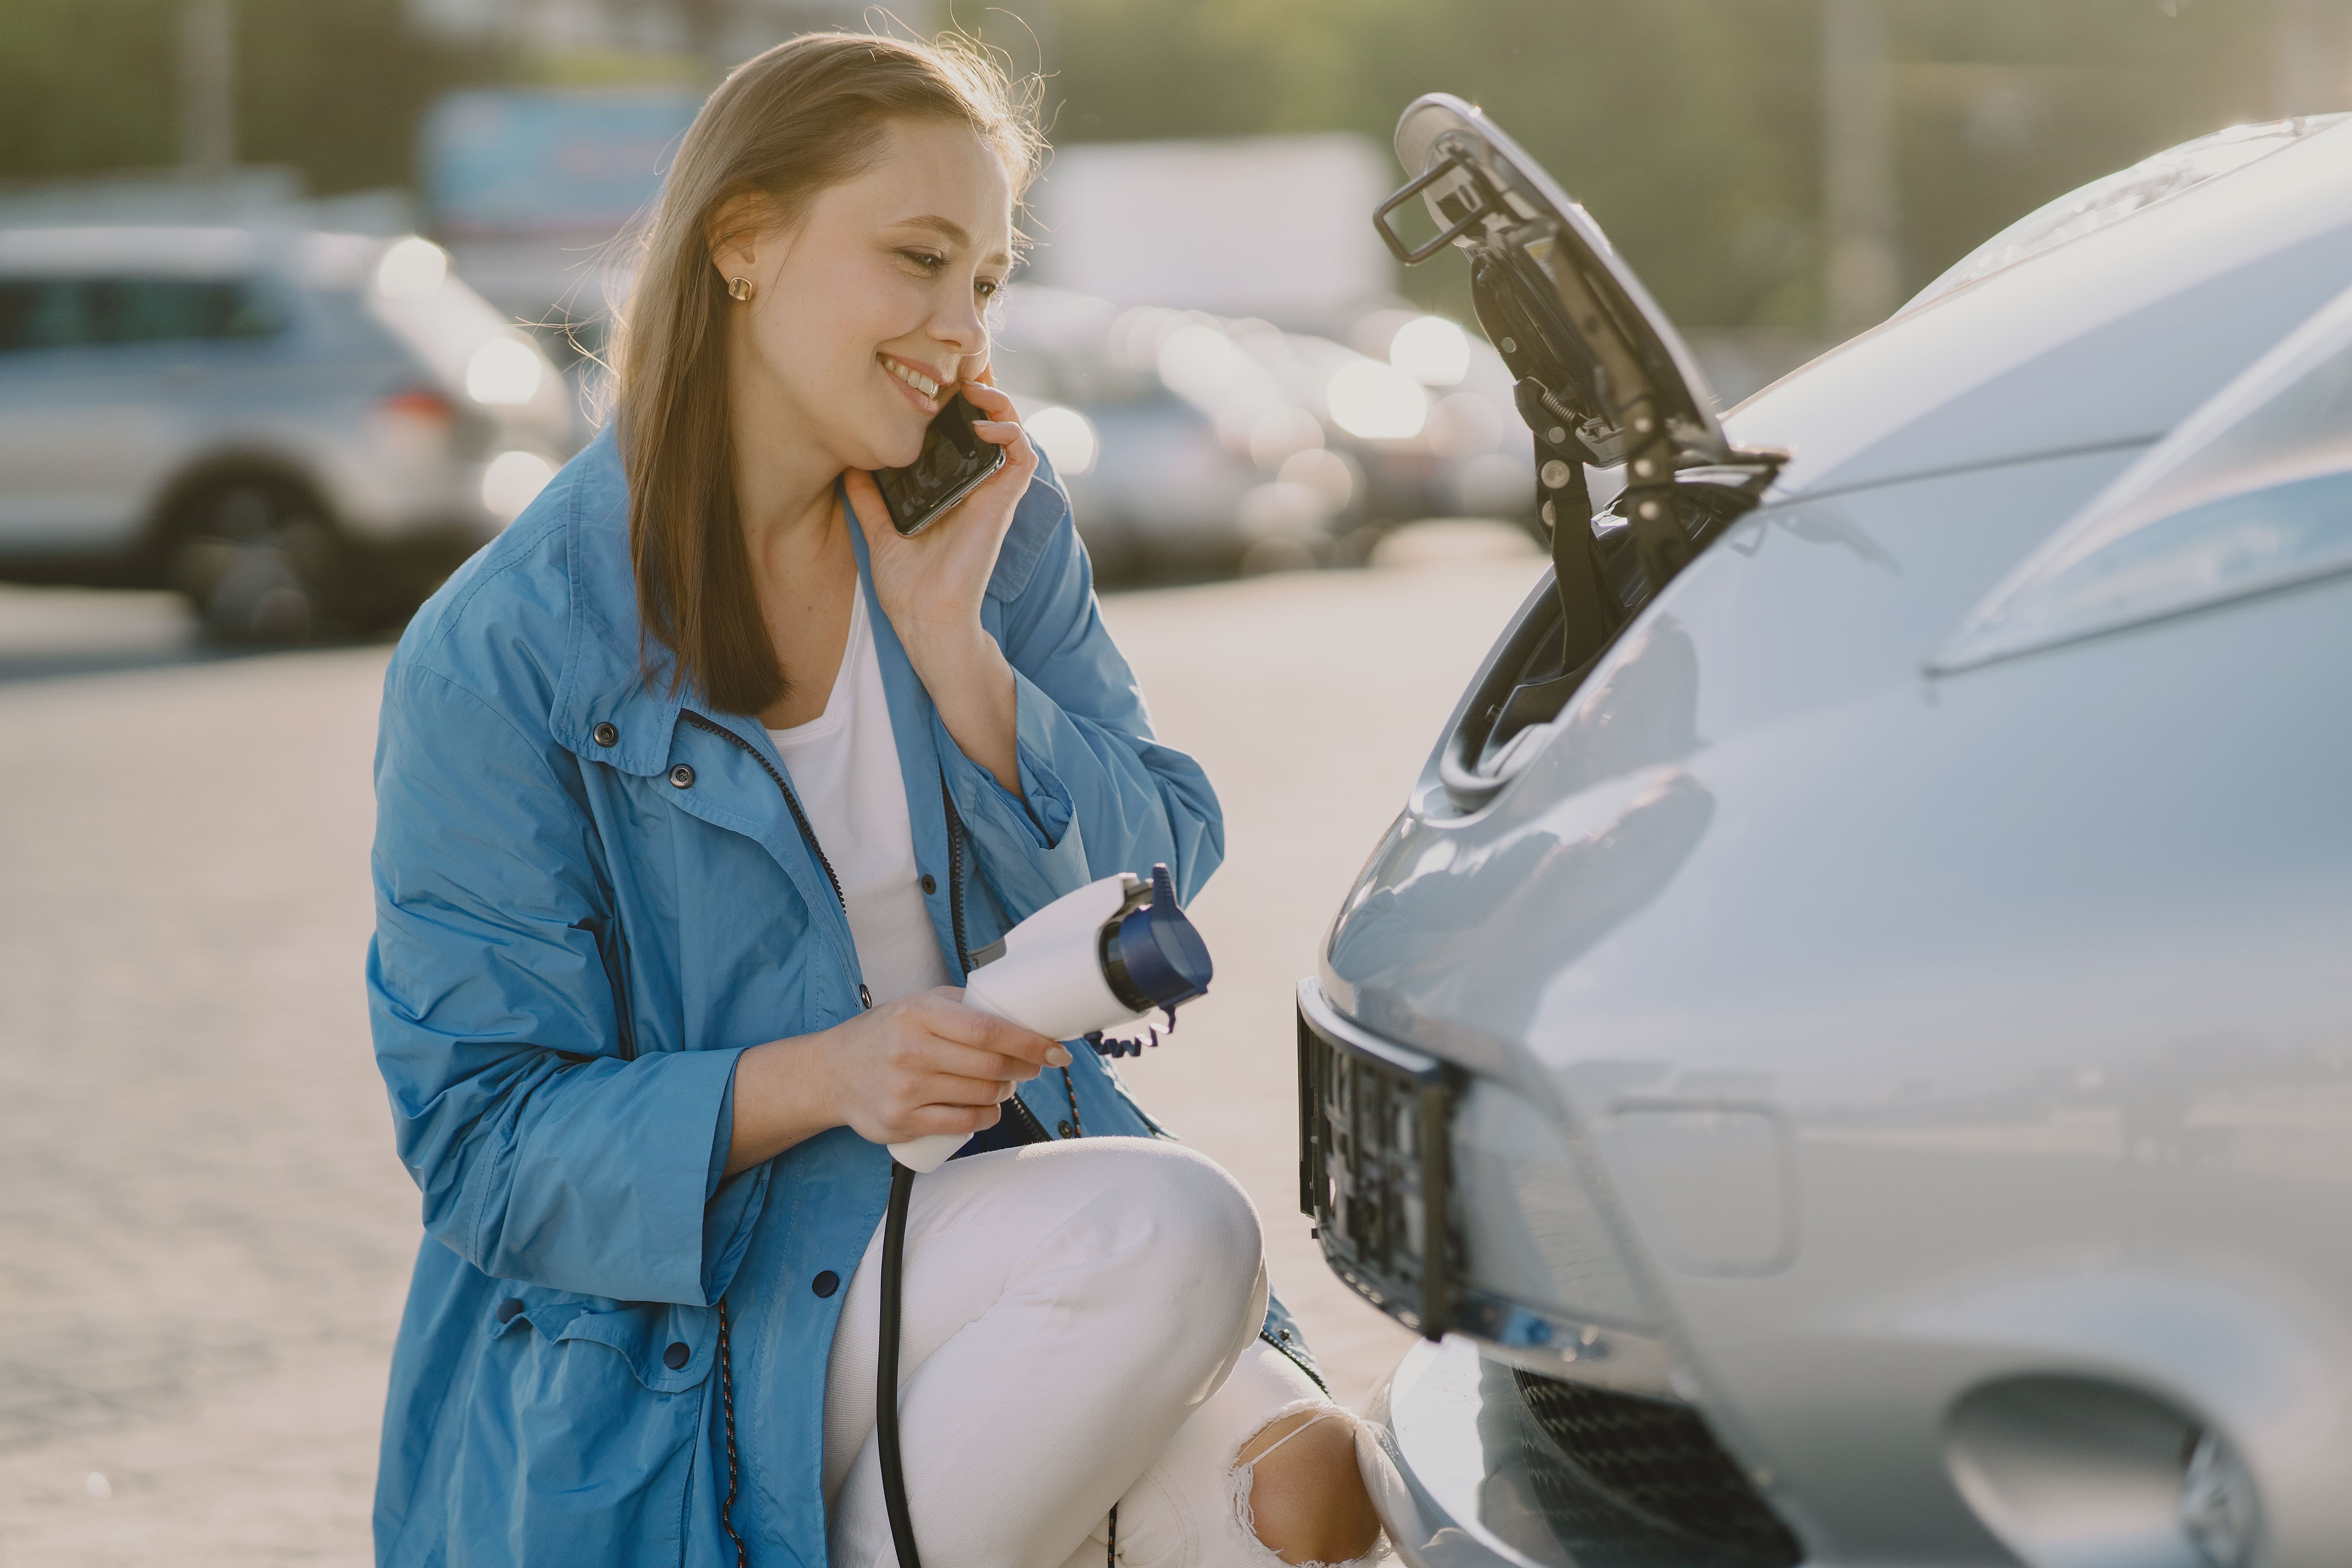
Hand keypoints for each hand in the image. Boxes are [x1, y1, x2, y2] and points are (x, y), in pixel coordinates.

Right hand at [725, 989, 1069, 1173]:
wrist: (831, 1072)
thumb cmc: (885, 1034)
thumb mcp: (917, 1005)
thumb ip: (962, 1006)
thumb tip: (1019, 1012)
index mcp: (919, 1014)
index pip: (989, 1029)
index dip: (1030, 1041)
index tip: (1055, 1049)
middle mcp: (910, 1050)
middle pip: (991, 1065)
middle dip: (1024, 1068)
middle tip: (1032, 1066)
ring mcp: (905, 1090)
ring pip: (981, 1096)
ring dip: (1005, 1092)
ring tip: (1003, 1083)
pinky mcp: (901, 1122)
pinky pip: (963, 1124)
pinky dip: (985, 1118)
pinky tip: (987, 1108)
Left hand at [844, 368, 1036, 666]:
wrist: (925, 619)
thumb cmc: (908, 585)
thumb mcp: (879, 529)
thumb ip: (869, 497)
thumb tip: (847, 464)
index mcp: (953, 490)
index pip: (964, 435)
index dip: (959, 403)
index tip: (935, 380)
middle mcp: (977, 488)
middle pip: (991, 425)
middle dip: (981, 391)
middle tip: (958, 372)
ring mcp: (993, 495)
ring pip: (1013, 433)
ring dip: (1000, 404)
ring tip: (976, 388)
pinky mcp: (1003, 504)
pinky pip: (1022, 458)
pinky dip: (1011, 433)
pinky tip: (983, 425)